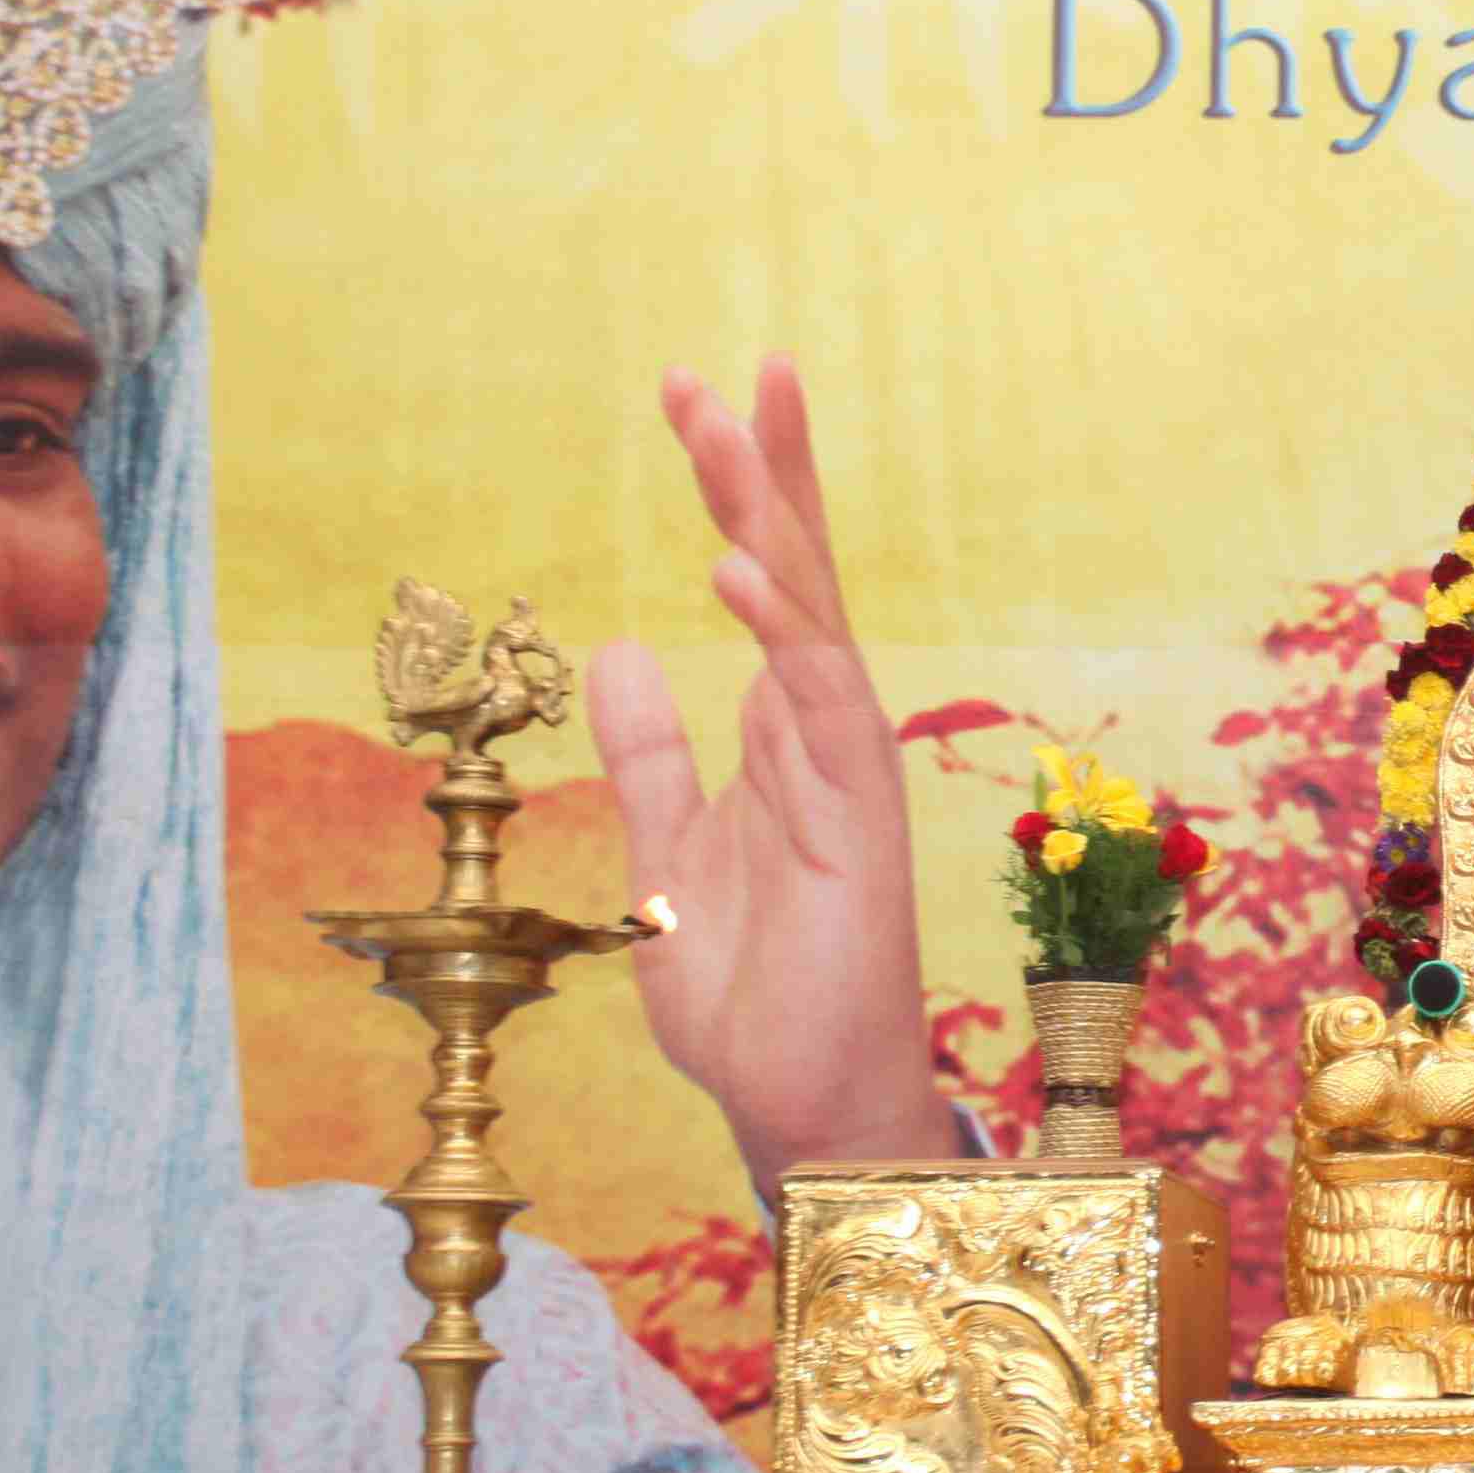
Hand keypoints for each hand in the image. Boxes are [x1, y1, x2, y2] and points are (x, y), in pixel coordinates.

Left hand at [586, 357, 957, 1205]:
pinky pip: (824, 703)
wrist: (799, 1106)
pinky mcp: (857, 820)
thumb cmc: (750, 1000)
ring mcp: (848, 771)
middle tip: (734, 366)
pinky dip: (785, 630)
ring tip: (734, 423)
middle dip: (769, 466)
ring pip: (817, 613)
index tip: (698, 397)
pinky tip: (741, 563)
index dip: (739, 489)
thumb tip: (616, 649)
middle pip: (802, 571)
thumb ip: (647, 760)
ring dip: (774, 516)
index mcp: (781, 737)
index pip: (766, 583)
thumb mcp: (659, 862)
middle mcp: (824, 735)